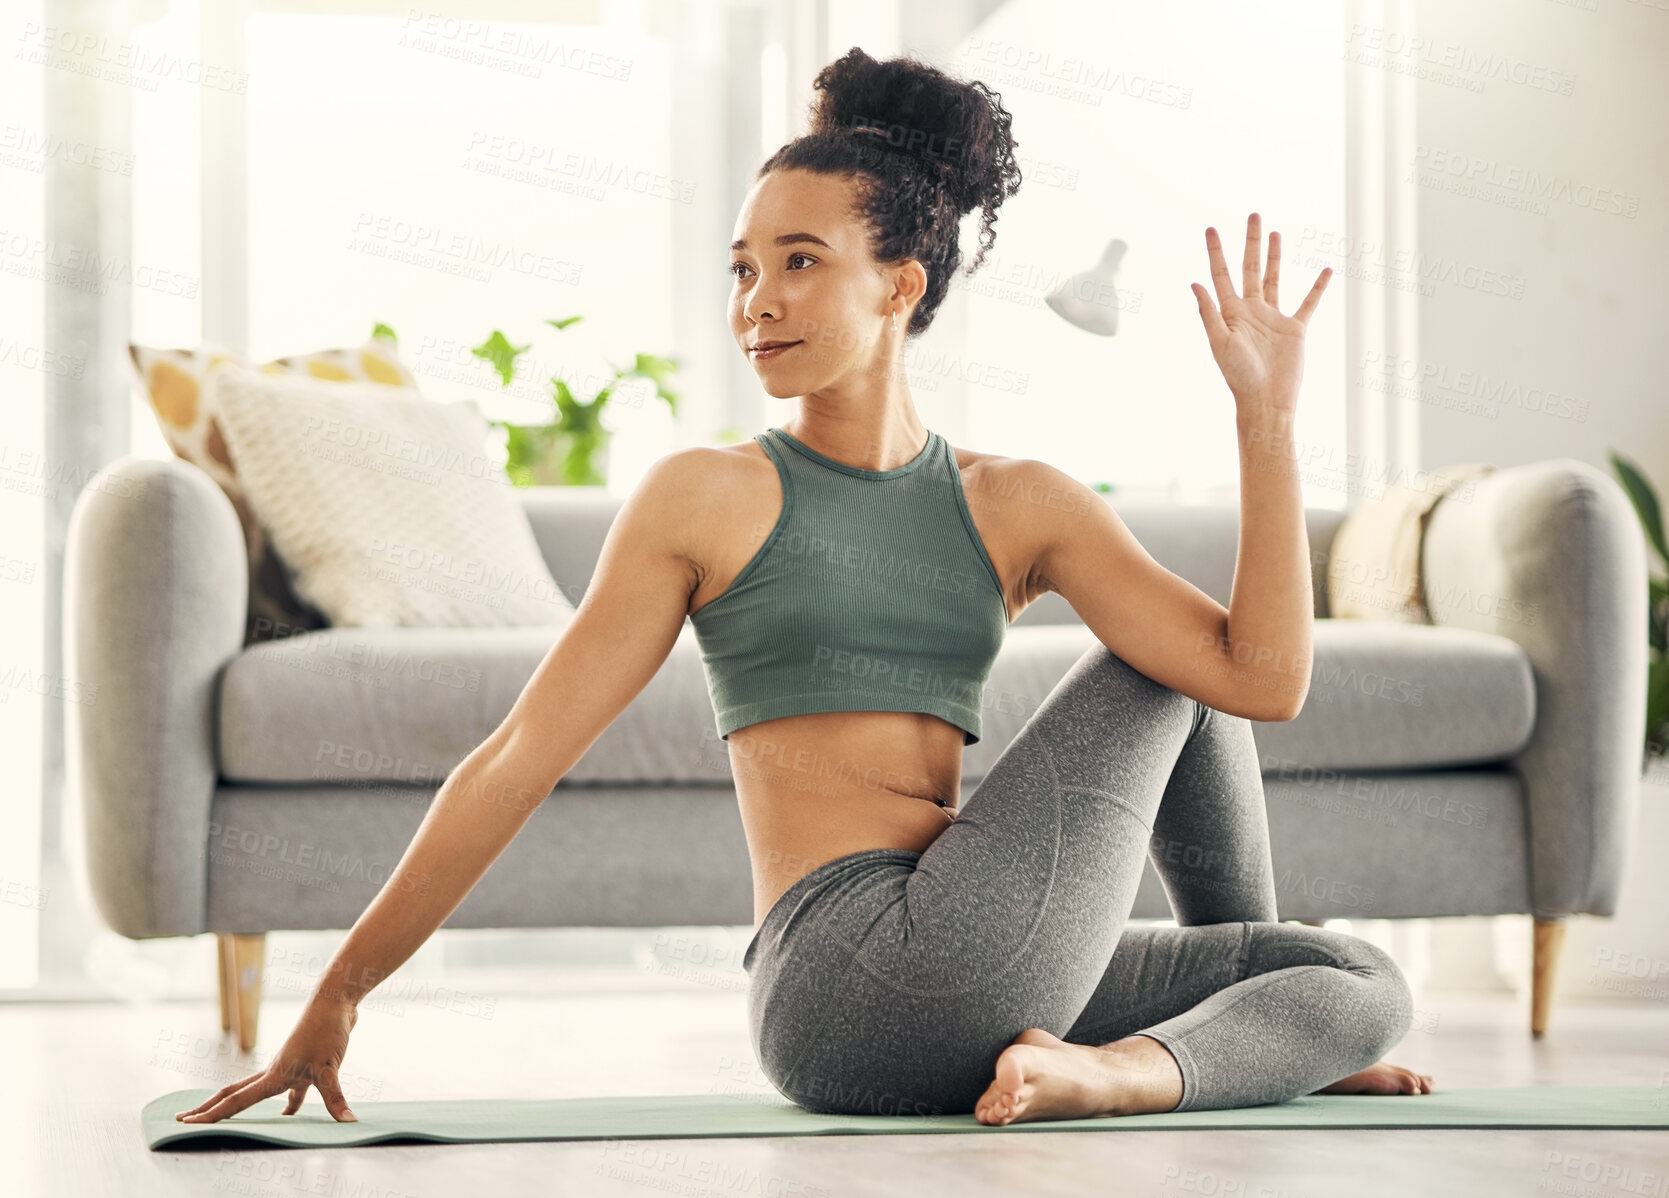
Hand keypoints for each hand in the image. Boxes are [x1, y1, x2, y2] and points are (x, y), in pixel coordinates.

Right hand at [173, 995, 360, 1123]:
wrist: (336, 1000)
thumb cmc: (327, 1030)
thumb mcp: (330, 1068)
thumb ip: (335, 1098)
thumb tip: (347, 1122)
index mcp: (273, 1075)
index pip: (236, 1101)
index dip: (211, 1115)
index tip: (184, 1123)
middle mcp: (275, 1071)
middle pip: (235, 1094)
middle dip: (210, 1108)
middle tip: (184, 1119)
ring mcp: (289, 1067)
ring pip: (259, 1092)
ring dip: (243, 1106)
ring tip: (229, 1121)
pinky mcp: (306, 1065)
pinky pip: (292, 1092)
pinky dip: (290, 1106)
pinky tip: (291, 1116)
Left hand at [1190, 213, 1330, 413]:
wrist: (1265, 399)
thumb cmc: (1238, 375)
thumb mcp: (1220, 342)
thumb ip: (1209, 312)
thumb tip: (1194, 282)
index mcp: (1230, 313)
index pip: (1222, 274)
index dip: (1216, 252)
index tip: (1211, 229)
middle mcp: (1251, 311)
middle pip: (1250, 268)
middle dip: (1251, 242)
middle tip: (1254, 215)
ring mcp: (1273, 318)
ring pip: (1274, 278)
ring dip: (1275, 256)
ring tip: (1275, 233)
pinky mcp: (1294, 329)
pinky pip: (1308, 303)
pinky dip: (1317, 287)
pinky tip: (1325, 270)